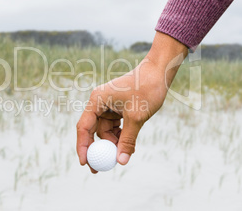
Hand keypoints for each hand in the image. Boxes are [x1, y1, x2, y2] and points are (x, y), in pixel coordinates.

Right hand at [76, 32, 187, 172]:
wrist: (159, 72)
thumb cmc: (146, 89)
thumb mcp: (136, 117)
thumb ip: (127, 140)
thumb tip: (121, 161)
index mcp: (97, 100)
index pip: (84, 127)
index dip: (82, 146)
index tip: (84, 163)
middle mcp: (99, 103)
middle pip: (93, 131)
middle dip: (98, 149)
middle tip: (99, 168)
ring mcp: (108, 106)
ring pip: (105, 131)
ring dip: (114, 143)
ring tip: (126, 153)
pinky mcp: (117, 108)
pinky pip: (114, 127)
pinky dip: (120, 136)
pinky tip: (129, 145)